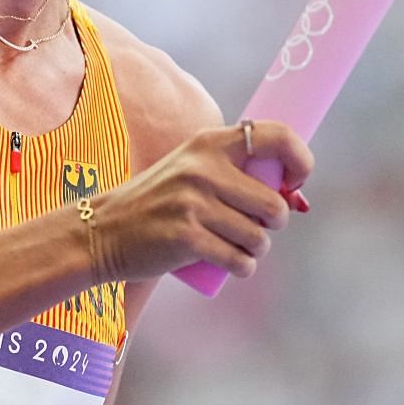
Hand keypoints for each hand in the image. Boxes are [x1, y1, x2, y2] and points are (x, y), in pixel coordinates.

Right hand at [89, 121, 313, 281]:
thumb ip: (234, 173)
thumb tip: (293, 197)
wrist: (103, 232)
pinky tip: (230, 264)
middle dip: (273, 224)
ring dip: (255, 250)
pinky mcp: (186, 238)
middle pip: (274, 204)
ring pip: (259, 237)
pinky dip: (242, 268)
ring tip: (235, 247)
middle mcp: (203, 168)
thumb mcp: (191, 171)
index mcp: (209, 143)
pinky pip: (240, 261)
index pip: (277, 137)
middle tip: (254, 228)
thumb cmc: (158, 204)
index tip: (295, 183)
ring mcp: (193, 203)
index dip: (300, 161)